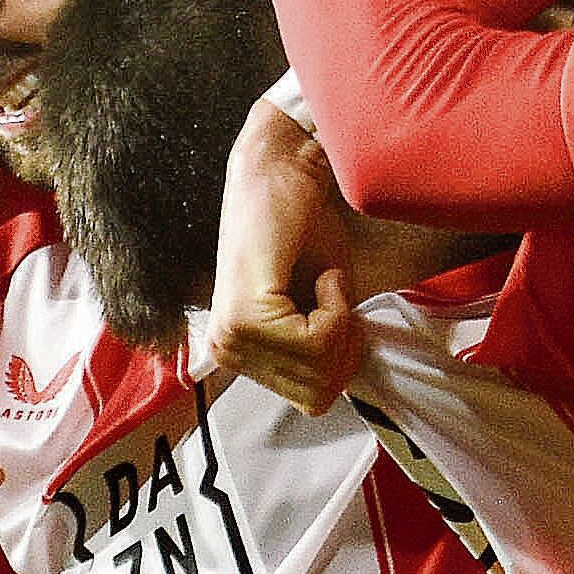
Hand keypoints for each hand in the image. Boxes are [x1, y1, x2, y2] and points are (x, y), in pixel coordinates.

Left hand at [190, 99, 365, 413]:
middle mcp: (227, 350)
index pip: (311, 399)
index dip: (344, 359)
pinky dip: (336, 307)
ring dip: (340, 322)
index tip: (337, 309)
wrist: (286, 174)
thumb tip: (346, 381)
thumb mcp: (322, 305)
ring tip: (322, 282)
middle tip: (331, 295)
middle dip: (344, 345)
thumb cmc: (307, 228)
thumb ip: (326, 350)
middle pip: (317, 393)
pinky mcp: (246, 317)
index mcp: (239, 352)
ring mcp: (232, 337)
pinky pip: (318, 342)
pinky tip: (319, 275)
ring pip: (320, 372)